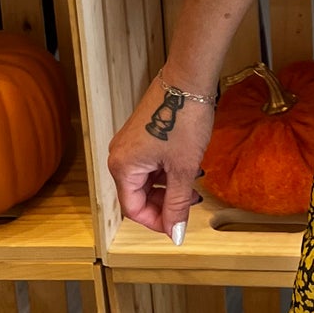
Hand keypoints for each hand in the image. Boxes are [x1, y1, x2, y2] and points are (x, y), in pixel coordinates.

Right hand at [107, 74, 213, 242]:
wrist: (188, 79)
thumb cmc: (184, 119)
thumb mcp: (183, 168)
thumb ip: (177, 204)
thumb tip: (174, 234)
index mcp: (122, 167)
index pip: (134, 209)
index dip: (157, 221)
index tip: (178, 227)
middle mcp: (119, 156)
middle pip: (138, 194)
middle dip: (165, 203)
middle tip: (191, 204)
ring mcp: (129, 143)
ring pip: (146, 178)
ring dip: (169, 187)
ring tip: (194, 185)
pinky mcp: (141, 133)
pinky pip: (150, 162)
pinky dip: (167, 170)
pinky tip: (188, 167)